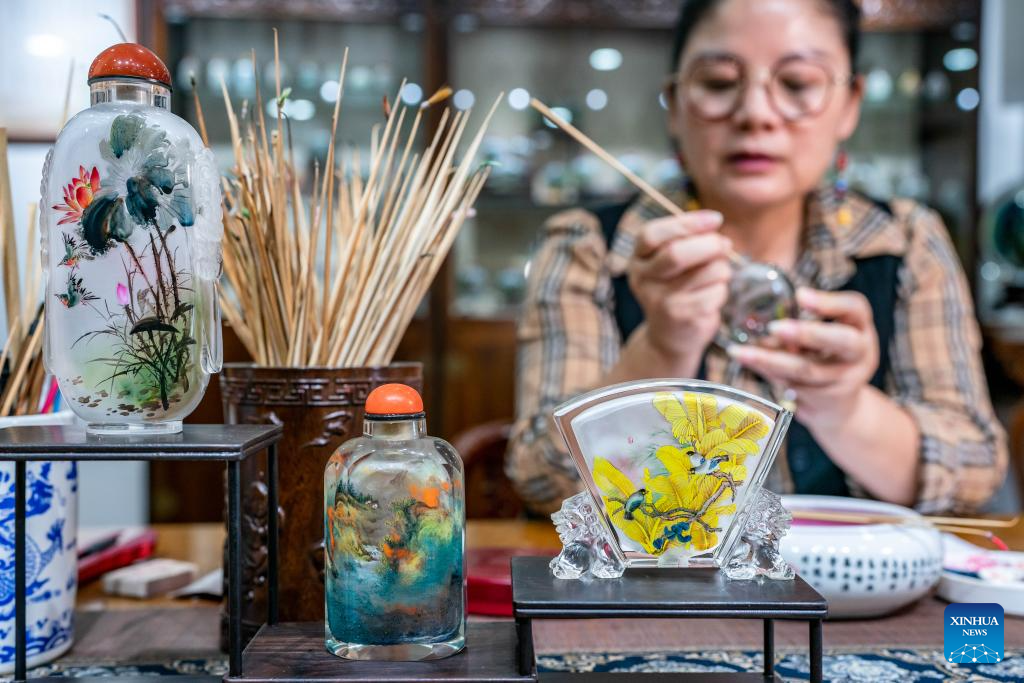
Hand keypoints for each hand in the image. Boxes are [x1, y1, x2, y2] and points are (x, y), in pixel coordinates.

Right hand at [624, 210, 730, 376]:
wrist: (668, 337)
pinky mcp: (682, 317)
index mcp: (638, 259)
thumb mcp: (671, 263)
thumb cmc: (675, 290)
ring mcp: (661, 301)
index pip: (653, 234)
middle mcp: (643, 280)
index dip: (687, 223)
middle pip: (677, 253)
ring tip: (716, 276)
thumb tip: (715, 226)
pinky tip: (713, 296)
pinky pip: (716, 292)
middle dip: (711, 244)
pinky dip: (722, 291)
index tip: (715, 219)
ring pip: (707, 271)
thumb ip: (686, 241)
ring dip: (722, 269)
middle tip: (725, 245)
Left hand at [725, 287, 878, 433]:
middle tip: (775, 327)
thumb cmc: (826, 355)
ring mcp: (843, 380)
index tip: (800, 294)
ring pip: (807, 370)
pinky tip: (746, 361)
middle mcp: (859, 354)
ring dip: (770, 360)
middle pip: (841, 341)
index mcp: (860, 327)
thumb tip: (757, 310)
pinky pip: (790, 383)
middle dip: (808, 334)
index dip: (829, 302)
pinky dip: (765, 370)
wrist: (838, 405)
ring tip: (741, 351)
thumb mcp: (826, 333)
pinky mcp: (822, 399)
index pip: (854, 307)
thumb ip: (801, 319)